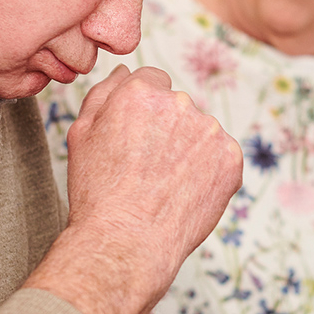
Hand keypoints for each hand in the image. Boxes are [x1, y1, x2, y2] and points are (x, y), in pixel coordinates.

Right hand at [25, 65, 241, 313]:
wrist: (126, 242)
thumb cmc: (98, 193)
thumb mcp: (82, 134)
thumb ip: (104, 93)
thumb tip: (125, 71)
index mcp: (142, 91)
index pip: (153, 82)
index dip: (143, 113)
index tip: (137, 140)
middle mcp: (180, 103)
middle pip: (179, 107)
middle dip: (168, 130)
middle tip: (147, 169)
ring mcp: (210, 130)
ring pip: (201, 132)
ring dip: (189, 150)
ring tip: (165, 186)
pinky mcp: (231, 158)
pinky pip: (222, 156)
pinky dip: (210, 172)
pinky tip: (186, 193)